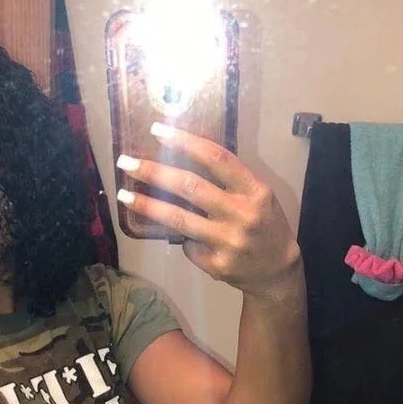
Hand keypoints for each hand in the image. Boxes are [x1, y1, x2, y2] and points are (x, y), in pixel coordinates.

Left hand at [116, 122, 300, 300]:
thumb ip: (229, 182)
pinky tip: (185, 239)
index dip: (185, 142)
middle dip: (154, 173)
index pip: (217, 158)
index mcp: (254, 191)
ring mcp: (228, 242)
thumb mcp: (258, 196)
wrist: (278, 272)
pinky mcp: (217, 265)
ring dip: (147, 206)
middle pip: (190, 187)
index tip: (158, 131)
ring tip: (124, 196)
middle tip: (126, 163)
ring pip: (179, 219)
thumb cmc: (264, 225)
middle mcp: (242, 214)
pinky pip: (188, 246)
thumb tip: (181, 161)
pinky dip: (182, 239)